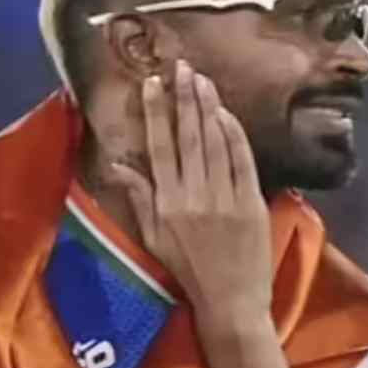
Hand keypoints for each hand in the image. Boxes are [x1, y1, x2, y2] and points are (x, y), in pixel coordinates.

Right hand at [106, 60, 270, 318]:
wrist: (230, 301)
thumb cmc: (188, 271)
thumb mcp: (153, 238)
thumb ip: (139, 197)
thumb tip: (117, 162)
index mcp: (166, 204)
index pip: (158, 148)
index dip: (155, 113)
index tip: (152, 83)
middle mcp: (193, 197)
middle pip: (188, 137)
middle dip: (184, 98)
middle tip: (181, 67)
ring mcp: (224, 199)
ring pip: (215, 144)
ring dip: (208, 108)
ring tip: (202, 80)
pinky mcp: (251, 204)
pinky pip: (242, 162)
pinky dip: (235, 135)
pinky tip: (226, 113)